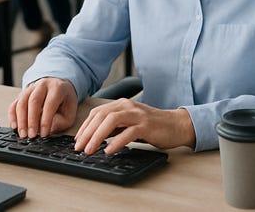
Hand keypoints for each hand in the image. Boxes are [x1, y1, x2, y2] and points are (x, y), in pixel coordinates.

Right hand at [8, 77, 77, 138]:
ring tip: (23, 134)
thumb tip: (48, 131)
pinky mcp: (22, 94)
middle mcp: (43, 85)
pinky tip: (14, 126)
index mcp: (57, 88)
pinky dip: (13, 116)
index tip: (44, 134)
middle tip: (31, 135)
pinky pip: (14, 104)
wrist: (59, 86)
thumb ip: (61, 122)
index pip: (50, 103)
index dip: (46, 120)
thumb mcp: (70, 111)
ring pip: (22, 102)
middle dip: (31, 120)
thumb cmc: (65, 101)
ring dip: (21, 120)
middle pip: (34, 101)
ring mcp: (31, 88)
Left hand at [74, 98, 195, 154]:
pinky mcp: (146, 125)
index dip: (85, 126)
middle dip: (87, 132)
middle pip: (101, 116)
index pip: (97, 113)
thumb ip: (114, 127)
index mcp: (121, 104)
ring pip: (111, 121)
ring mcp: (137, 115)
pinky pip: (128, 132)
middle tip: (79, 147)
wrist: (177, 125)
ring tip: (90, 150)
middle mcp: (127, 106)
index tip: (77, 140)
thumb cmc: (153, 126)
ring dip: (97, 136)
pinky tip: (109, 151)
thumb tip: (95, 138)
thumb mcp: (129, 124)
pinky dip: (117, 142)